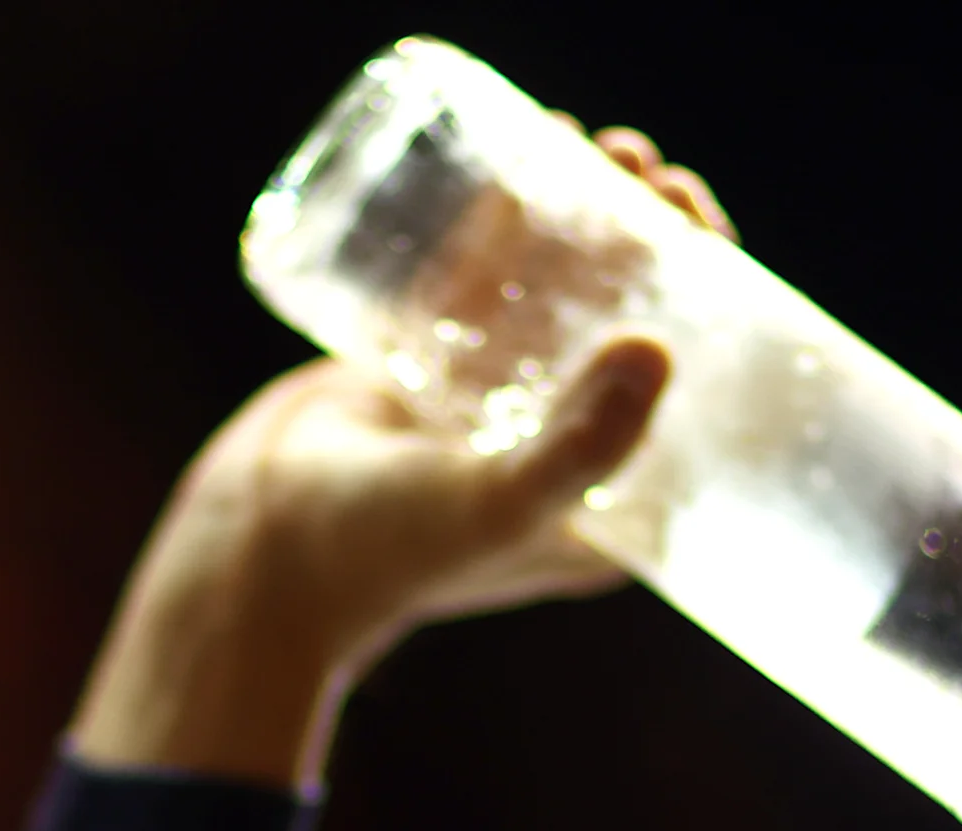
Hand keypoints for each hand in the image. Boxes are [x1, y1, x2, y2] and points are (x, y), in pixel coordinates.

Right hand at [67, 129, 733, 789]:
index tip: (694, 217)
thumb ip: (580, 443)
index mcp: (609, 505)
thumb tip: (659, 348)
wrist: (252, 554)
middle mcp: (559, 451)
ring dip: (586, 217)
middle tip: (641, 169)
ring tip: (589, 145)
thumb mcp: (496, 505)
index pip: (688, 383)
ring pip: (559, 293)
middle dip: (648, 238)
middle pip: (629, 322)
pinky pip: (481, 285)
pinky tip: (520, 162)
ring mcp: (491, 408)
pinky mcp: (425, 370)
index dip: (710, 294)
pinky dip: (506, 224)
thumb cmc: (381, 554)